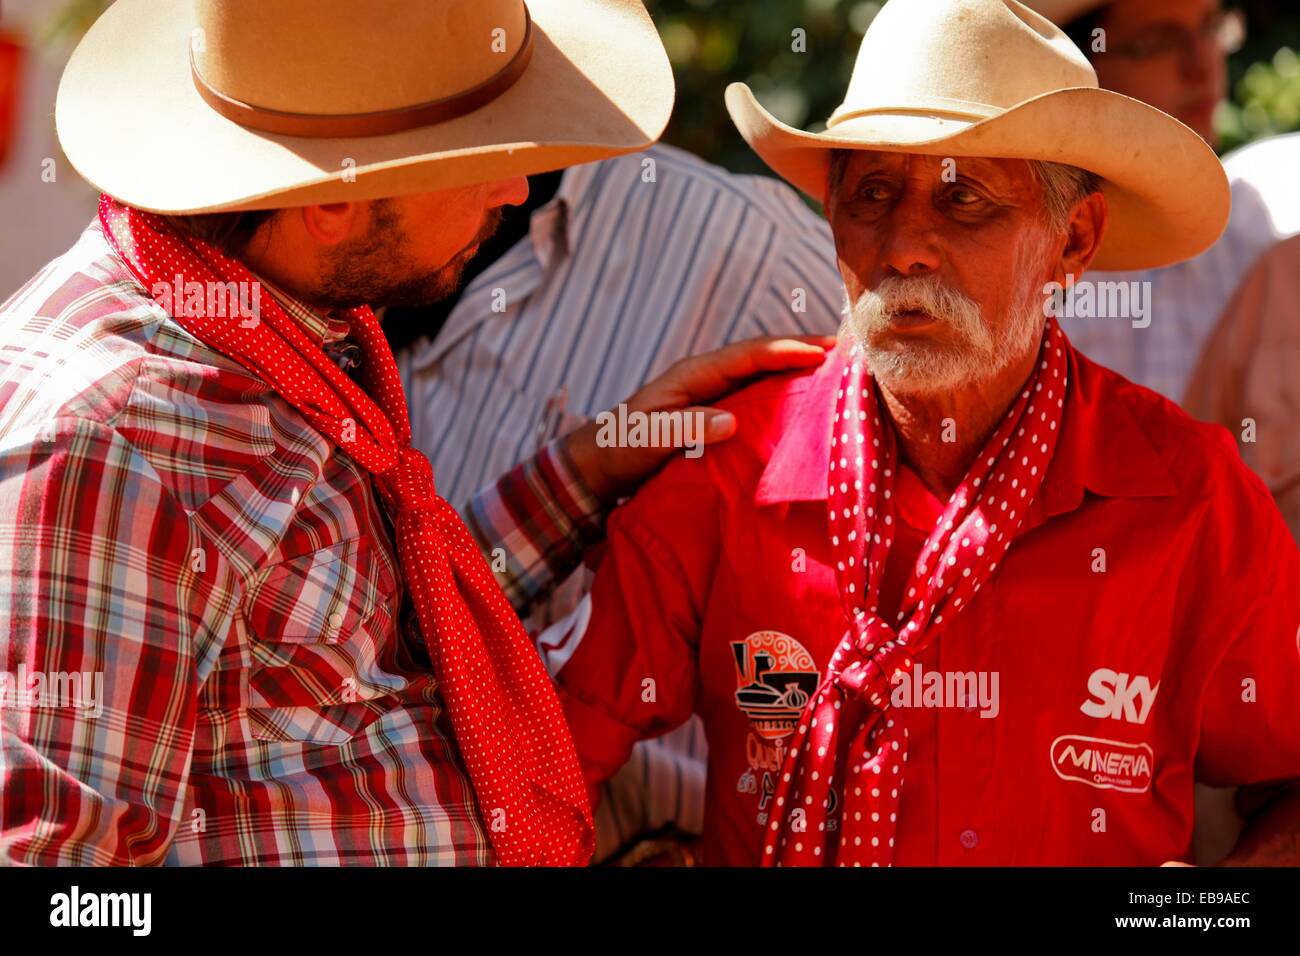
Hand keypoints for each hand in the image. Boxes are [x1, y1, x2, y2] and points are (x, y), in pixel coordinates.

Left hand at [563, 335, 835, 503]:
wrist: (598, 464)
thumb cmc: (619, 449)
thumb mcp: (647, 439)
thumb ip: (685, 428)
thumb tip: (732, 421)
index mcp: (692, 375)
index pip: (747, 355)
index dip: (785, 350)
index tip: (821, 352)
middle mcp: (707, 379)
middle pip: (763, 357)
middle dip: (802, 351)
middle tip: (847, 352)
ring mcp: (713, 396)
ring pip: (764, 376)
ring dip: (799, 371)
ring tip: (839, 372)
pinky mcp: (716, 416)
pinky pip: (758, 398)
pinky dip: (786, 394)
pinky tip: (809, 404)